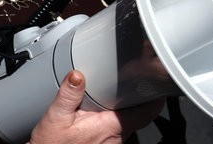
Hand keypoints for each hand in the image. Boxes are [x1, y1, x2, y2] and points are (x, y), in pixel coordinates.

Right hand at [29, 71, 162, 143]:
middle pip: (135, 117)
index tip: (156, 85)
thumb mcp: (55, 116)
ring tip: (109, 100)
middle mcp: (116, 140)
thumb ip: (69, 94)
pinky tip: (98, 117)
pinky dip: (112, 124)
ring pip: (126, 126)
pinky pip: (117, 135)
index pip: (145, 113)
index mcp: (109, 127)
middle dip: (132, 101)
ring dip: (121, 114)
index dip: (154, 99)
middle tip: (126, 84)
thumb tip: (78, 75)